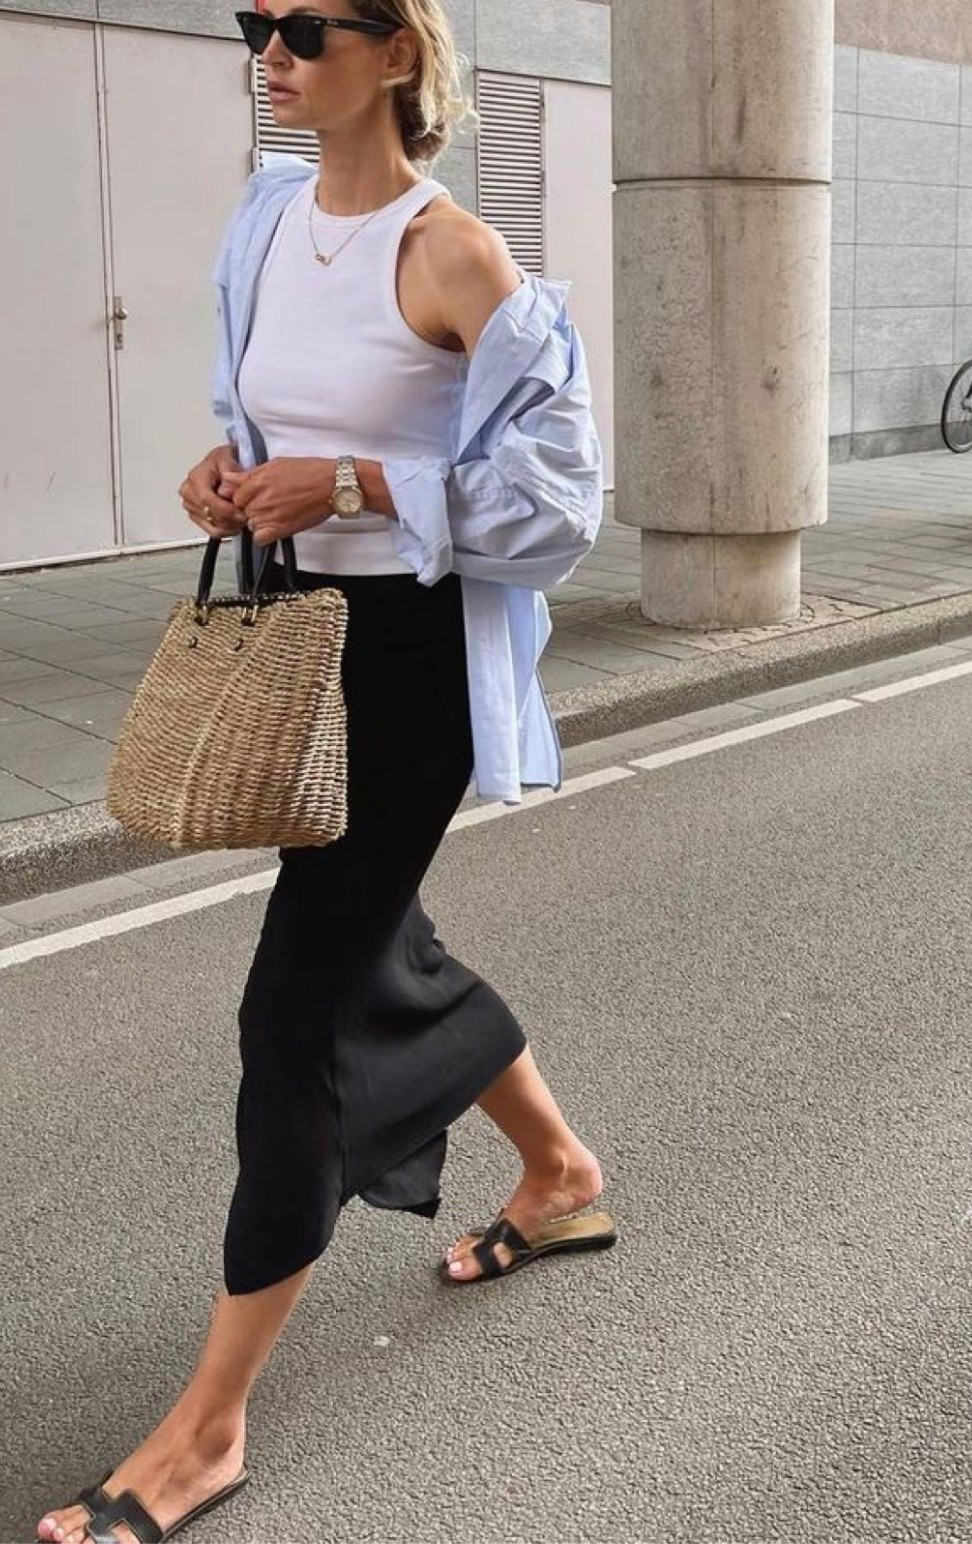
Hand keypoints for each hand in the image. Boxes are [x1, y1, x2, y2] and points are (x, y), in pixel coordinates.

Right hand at [179, 444, 247, 537]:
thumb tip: (226, 489)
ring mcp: (191, 506)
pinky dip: (227, 530)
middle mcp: (189, 493)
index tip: (240, 513)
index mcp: (195, 478)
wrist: (223, 465)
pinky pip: (213, 531)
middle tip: (246, 515)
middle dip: (230, 518)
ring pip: (212, 526)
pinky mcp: (197, 517)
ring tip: (242, 517)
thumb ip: (229, 470)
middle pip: (209, 515)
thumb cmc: (224, 460)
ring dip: (231, 525)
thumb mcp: (228, 457)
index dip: (224, 509)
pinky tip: (236, 523)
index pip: (206, 500)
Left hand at [220, 457, 335, 546]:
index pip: (234, 495)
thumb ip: (250, 474)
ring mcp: (271, 514)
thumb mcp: (276, 464)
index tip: (252, 496)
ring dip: (259, 521)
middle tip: (268, 504)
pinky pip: (260, 538)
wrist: (333, 485)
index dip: (243, 496)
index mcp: (259, 480)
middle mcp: (262, 498)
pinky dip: (264, 535)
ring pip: (250, 524)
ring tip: (275, 513)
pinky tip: (273, 527)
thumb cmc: (311, 472)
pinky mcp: (281, 528)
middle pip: (241, 510)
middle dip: (251, 508)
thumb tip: (230, 479)